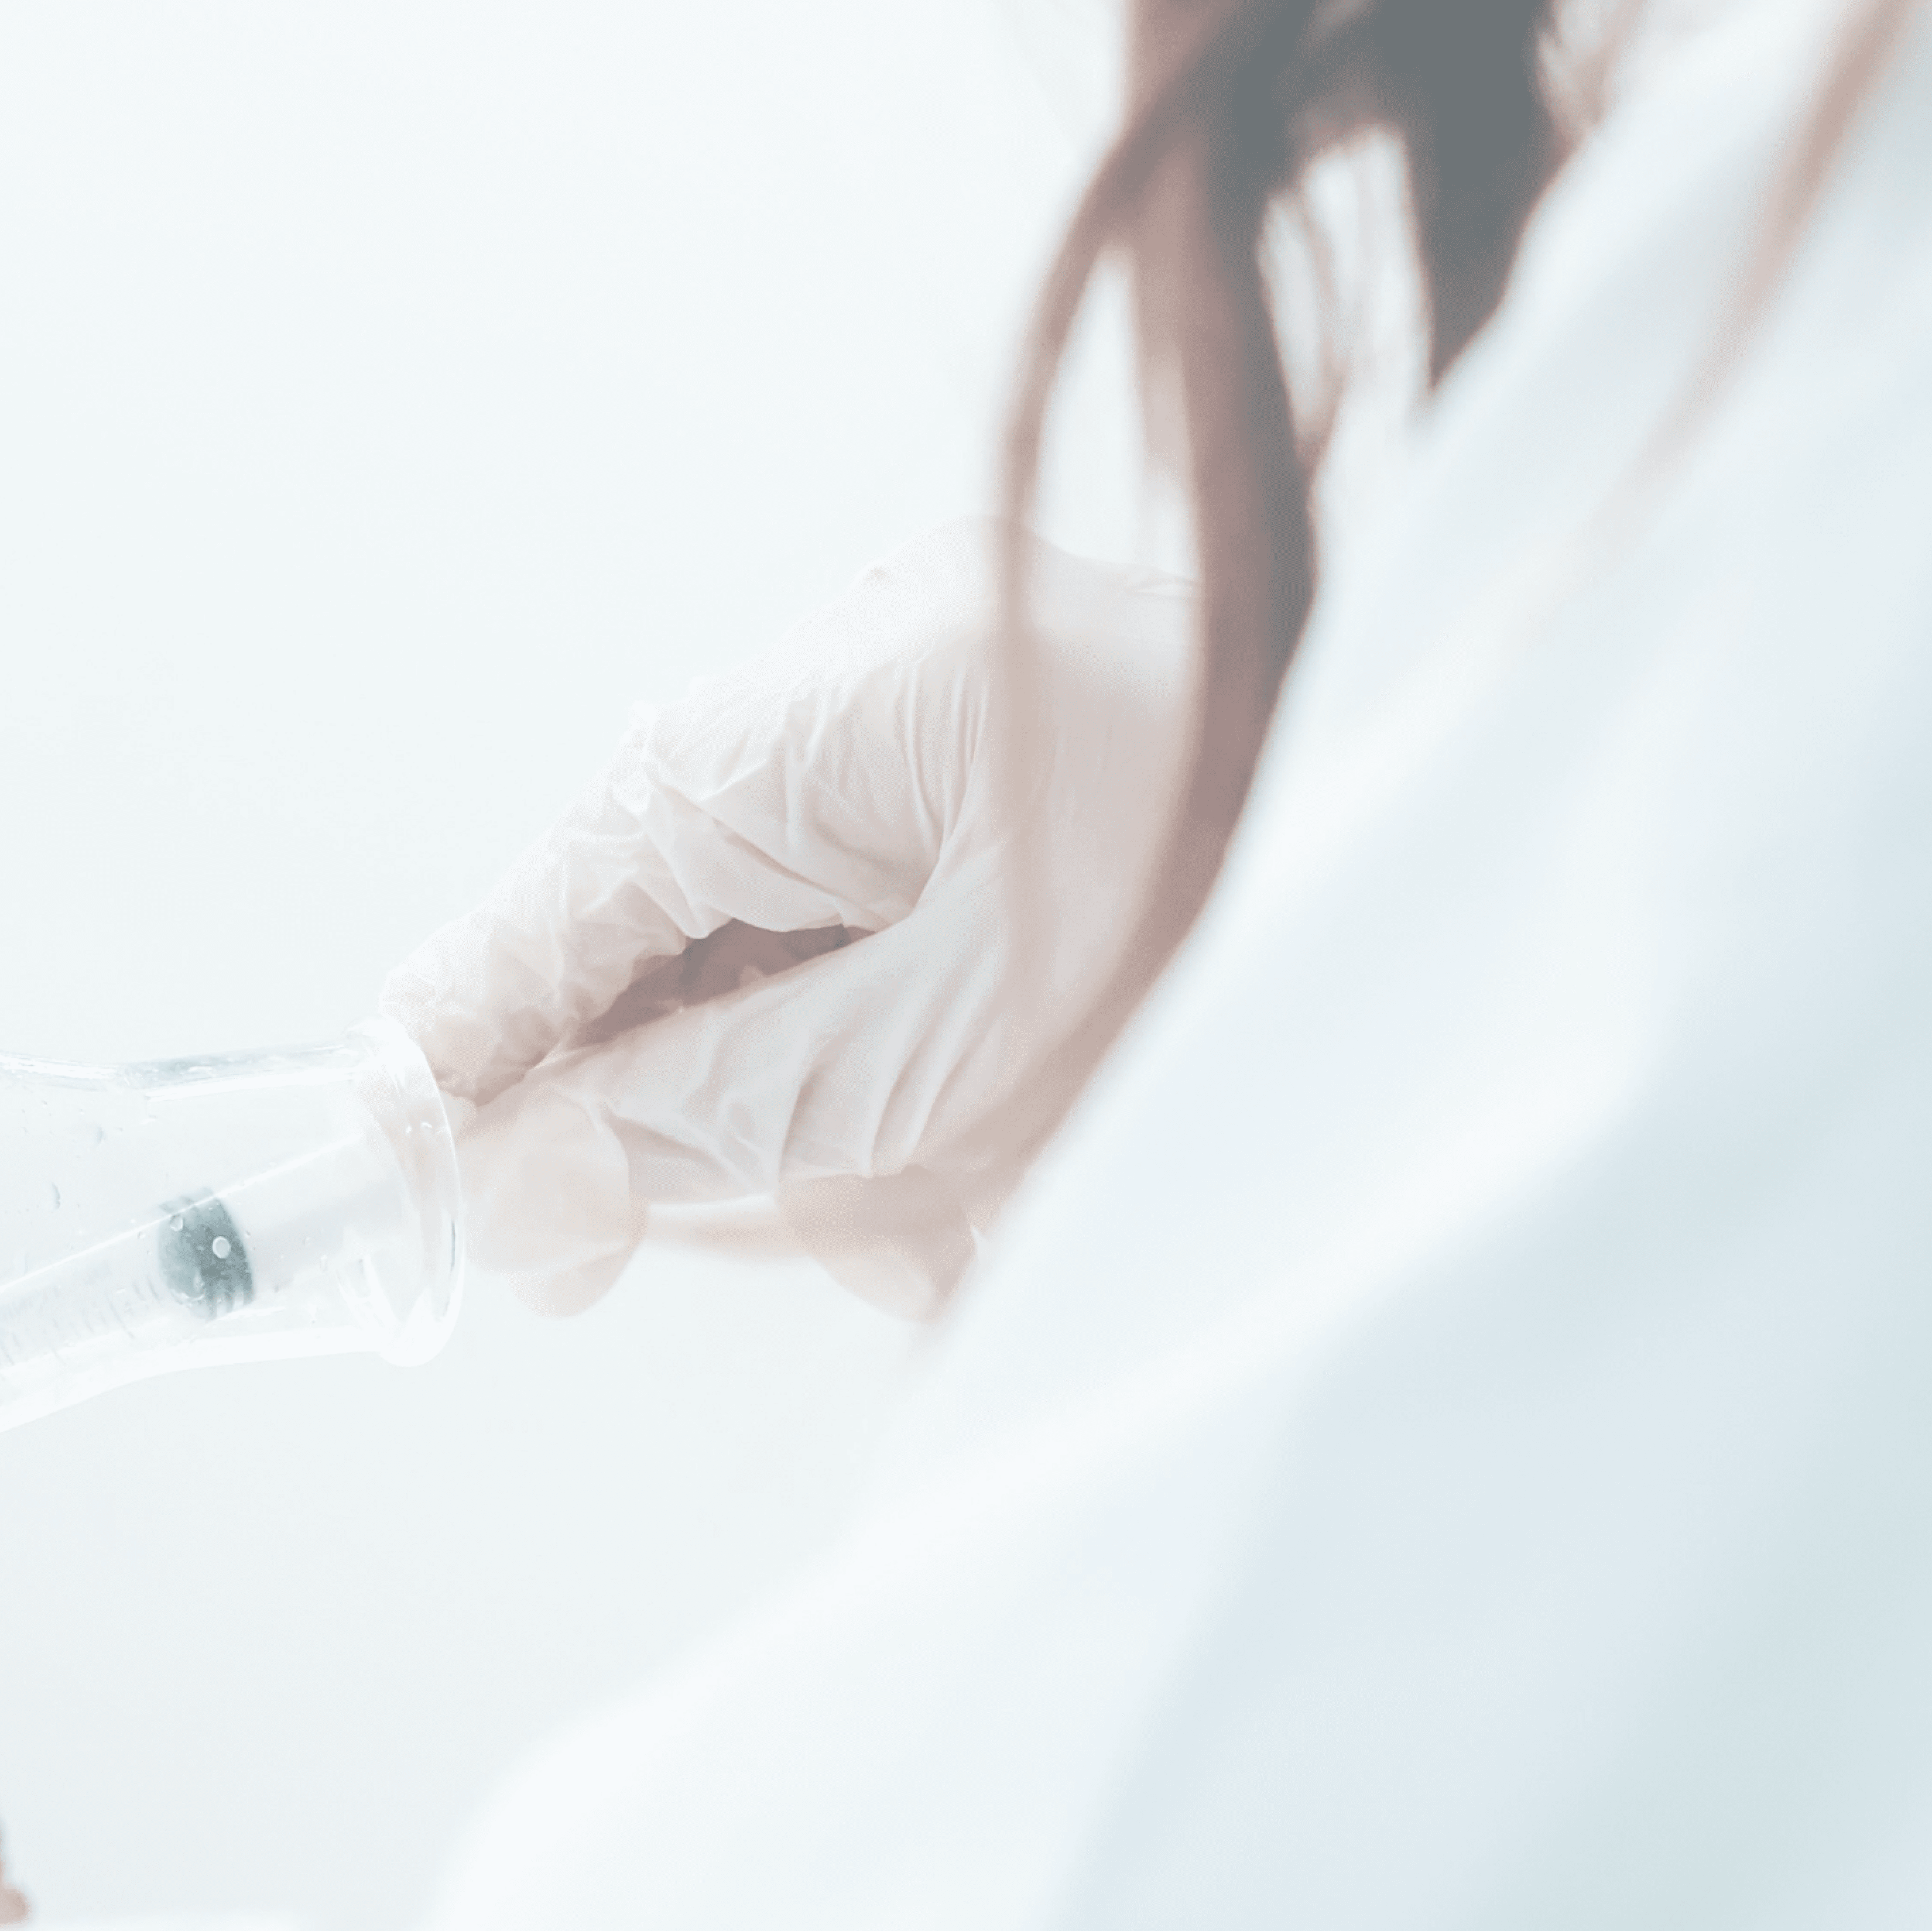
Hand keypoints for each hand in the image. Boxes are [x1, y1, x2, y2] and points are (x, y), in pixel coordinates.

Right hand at [382, 523, 1190, 1318]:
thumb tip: (510, 1175)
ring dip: (830, 1136)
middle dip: (687, 1118)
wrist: (1550, 909)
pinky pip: (901, 969)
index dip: (469, 1039)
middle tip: (682, 1255)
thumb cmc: (1247, 973)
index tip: (381, 1170)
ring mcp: (974, 735)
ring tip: (942, 1220)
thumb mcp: (935, 1086)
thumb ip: (697, 1124)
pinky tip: (992, 1177)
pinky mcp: (1043, 807)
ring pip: (785, 971)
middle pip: (667, 927)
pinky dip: (920, 1099)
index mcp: (848, 689)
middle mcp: (891, 675)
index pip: (575, 878)